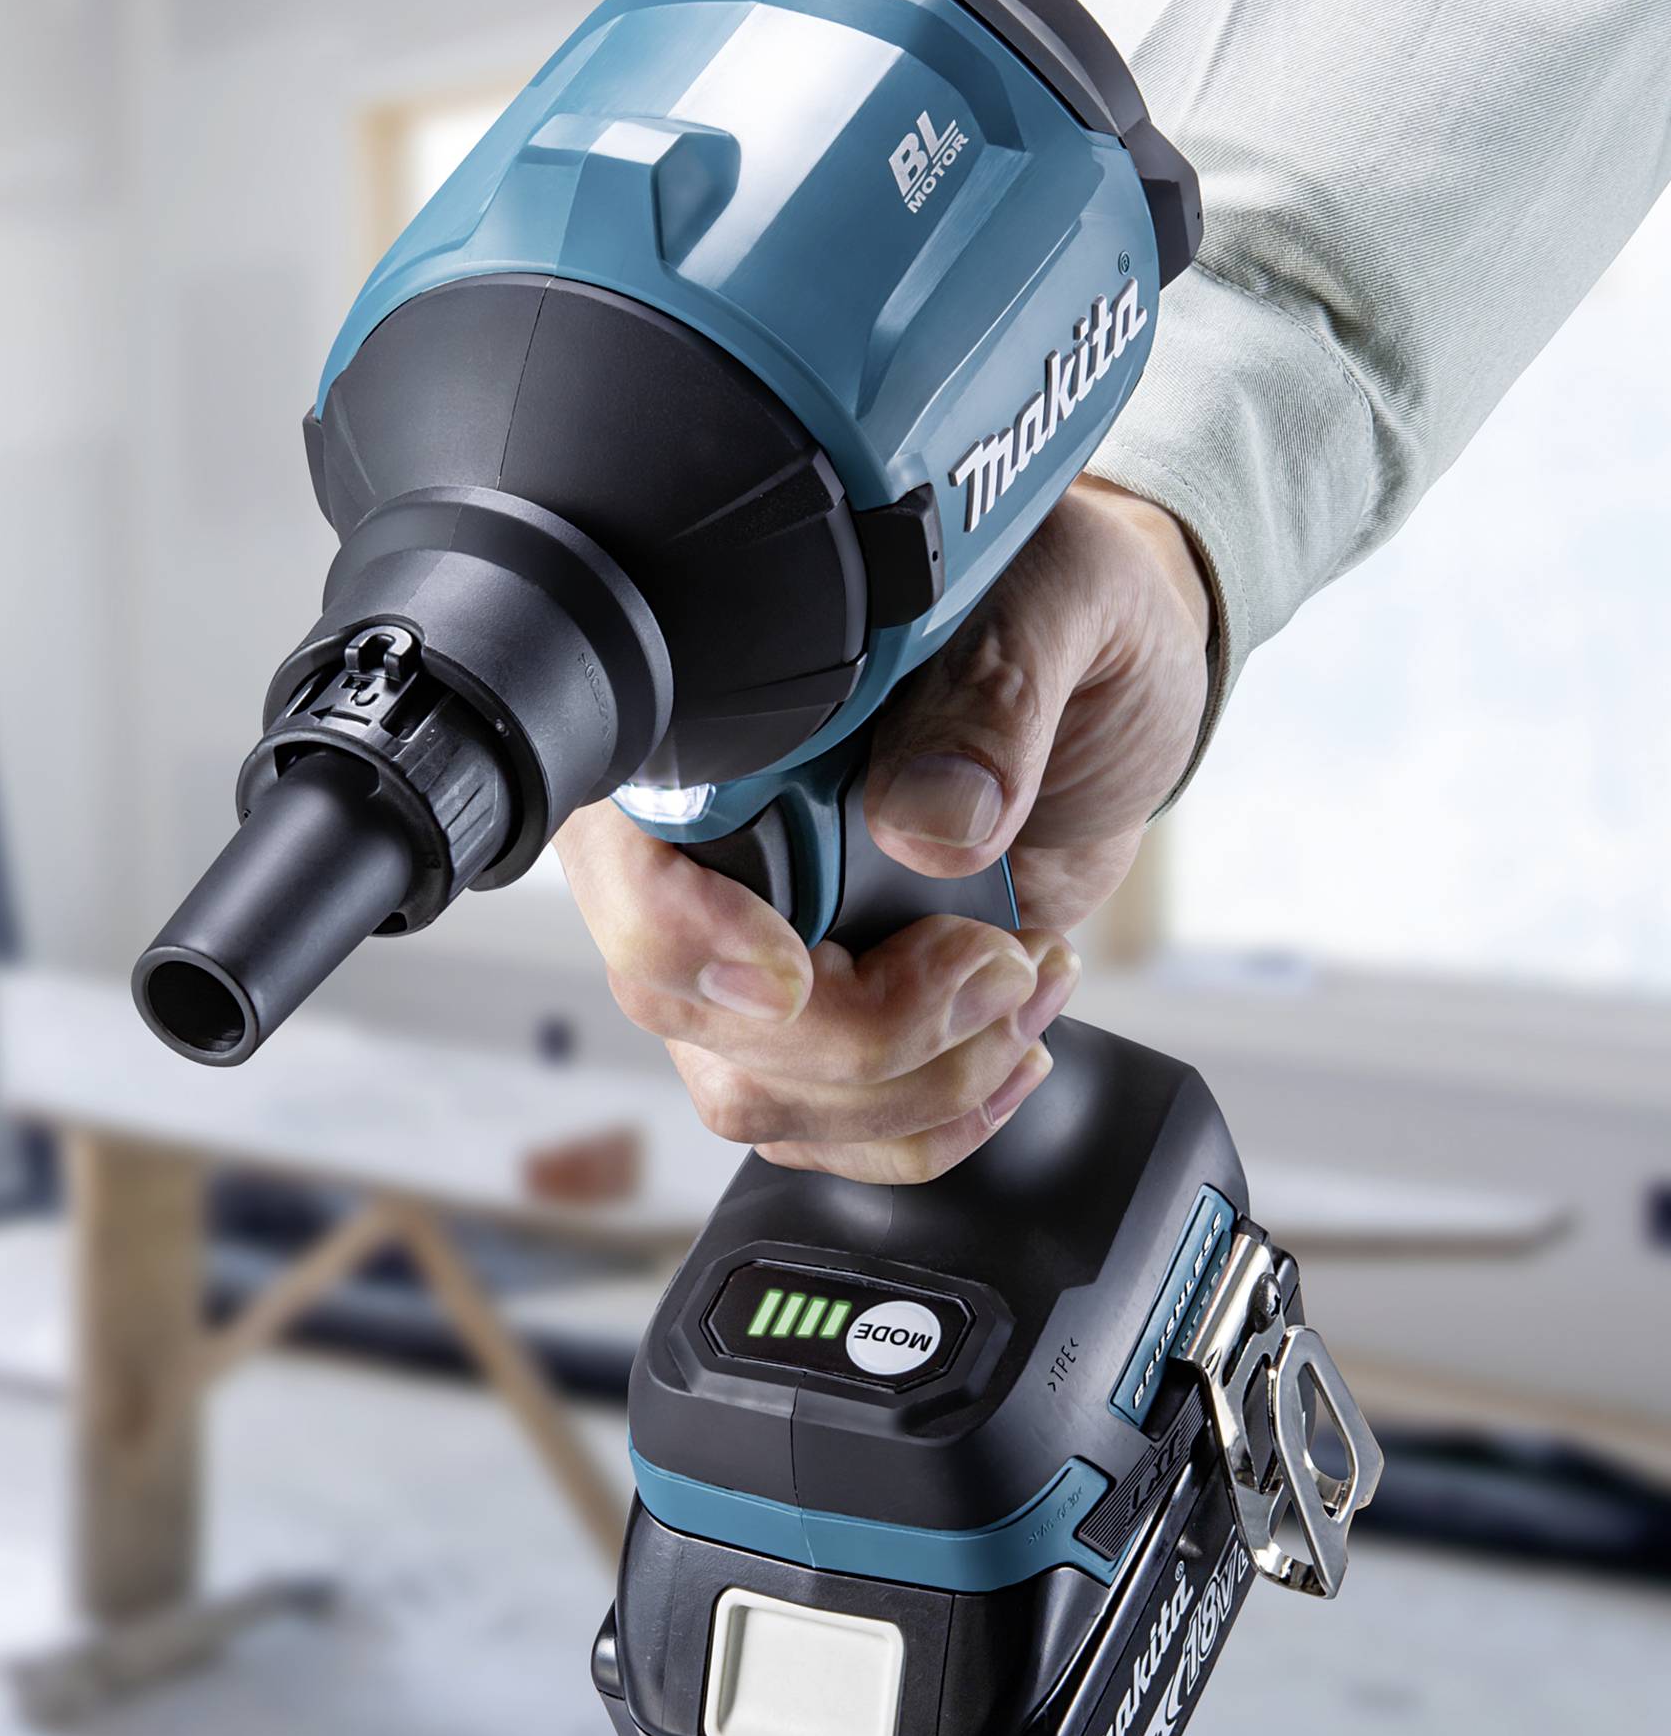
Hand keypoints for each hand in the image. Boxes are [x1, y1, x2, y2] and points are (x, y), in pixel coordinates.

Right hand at [553, 477, 1211, 1181]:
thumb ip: (990, 694)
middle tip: (991, 960)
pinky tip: (1008, 1046)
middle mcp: (698, 849)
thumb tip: (927, 820)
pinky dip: (933, 1120)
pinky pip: (827, 1132)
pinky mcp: (826, 1019)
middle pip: (683, 1007)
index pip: (621, 862)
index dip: (685, 939)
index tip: (797, 969)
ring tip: (1023, 984)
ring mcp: (752, 945)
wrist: (1115, 682)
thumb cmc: (1059, 610)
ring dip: (911, 1084)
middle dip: (853, 1031)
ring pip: (753, 1093)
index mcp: (701, 729)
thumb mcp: (1053, 604)